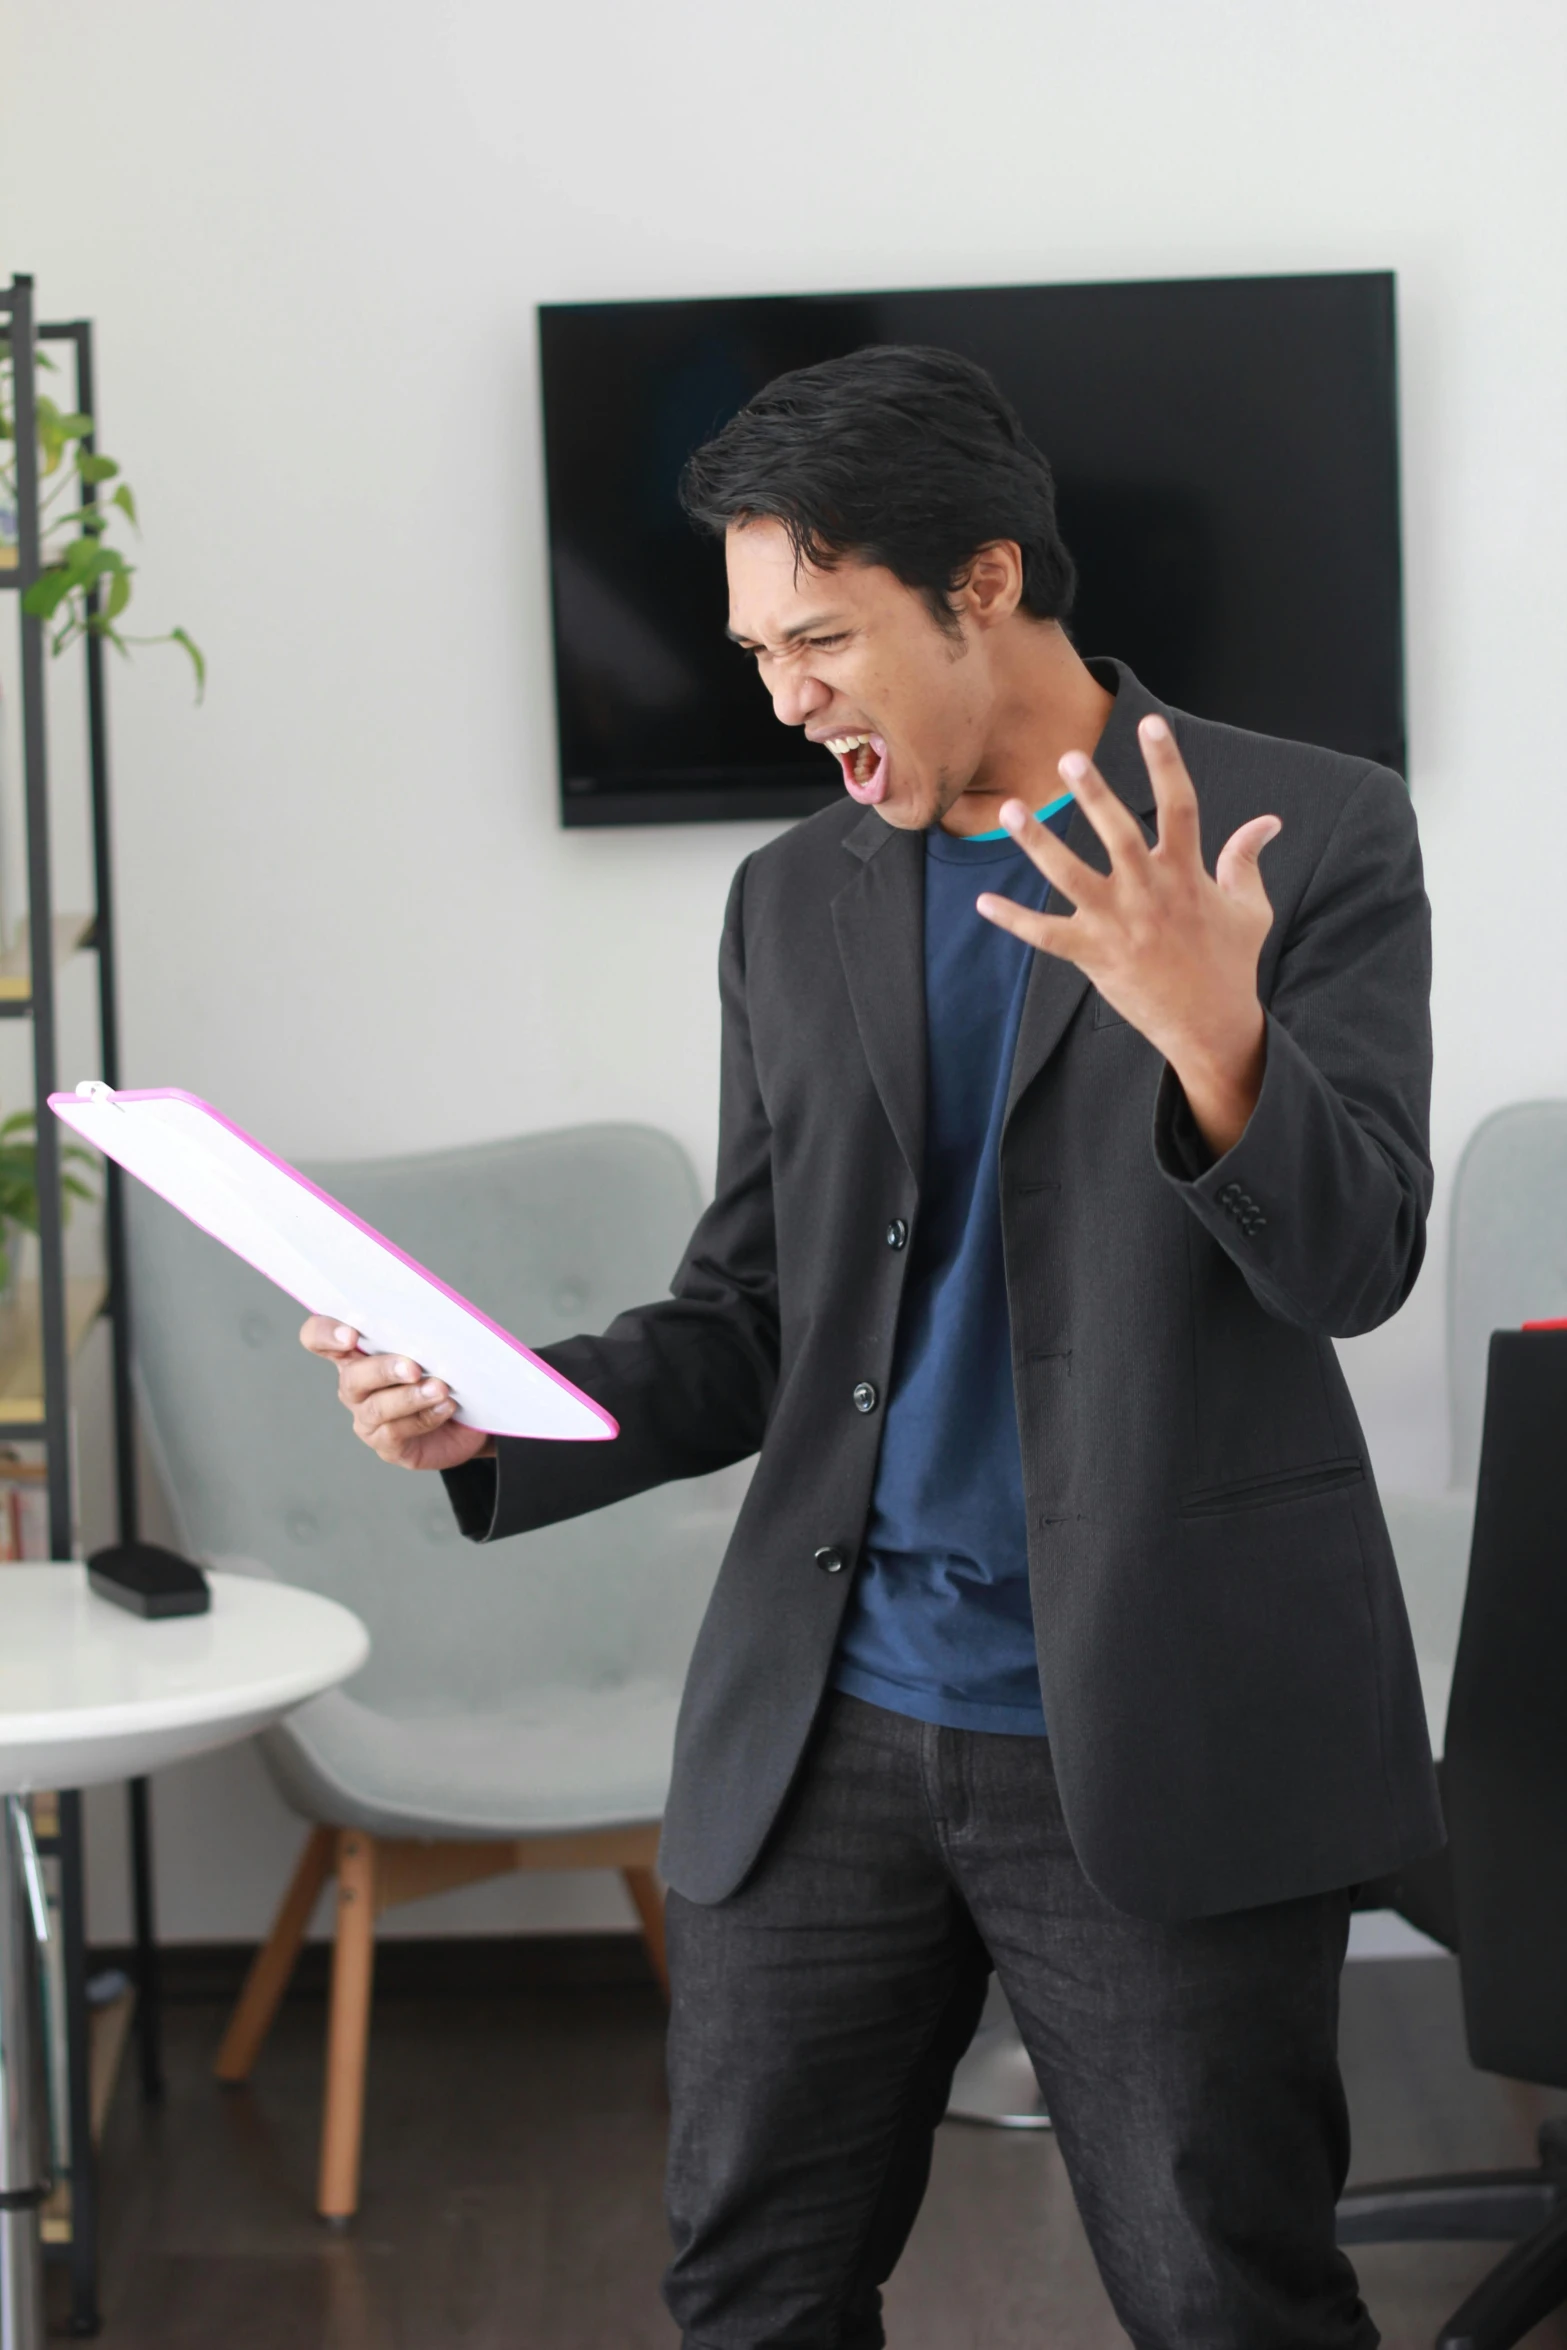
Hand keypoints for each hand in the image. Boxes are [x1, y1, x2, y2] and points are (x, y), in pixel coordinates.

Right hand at [299, 1316, 496, 1470]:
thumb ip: (423, 1332)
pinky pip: (398, 1432)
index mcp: (356, 1352)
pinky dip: (425, 1417)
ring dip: (410, 1397)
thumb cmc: (445, 1374)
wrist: (464, 1419)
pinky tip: (446, 1406)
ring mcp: (367, 1418)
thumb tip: (435, 1321)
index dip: (325, 1334)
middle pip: (351, 1377)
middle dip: (383, 1370)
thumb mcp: (435, 1348)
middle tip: (414, 1367)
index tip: (351, 1335)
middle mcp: (355, 1386)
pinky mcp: (387, 1445)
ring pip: (377, 1408)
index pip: (318, 1337)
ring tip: (440, 1389)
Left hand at [976, 713, 1280, 1157]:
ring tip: (1009, 809)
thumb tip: (1268, 821)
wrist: (1211, 1025)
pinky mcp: (1095, 956)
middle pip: (1118, 834)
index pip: (1180, 805)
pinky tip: (984, 902)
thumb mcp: (1250, 908)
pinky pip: (1047, 935)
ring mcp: (1120, 924)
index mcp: (1188, 873)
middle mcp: (1150, 892)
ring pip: (1071, 876)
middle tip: (1070, 758)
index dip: (1166, 762)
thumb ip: (1247, 859)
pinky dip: (1015, 921)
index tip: (1151, 722)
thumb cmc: (1230, 962)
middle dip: (1094, 795)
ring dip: (1038, 842)